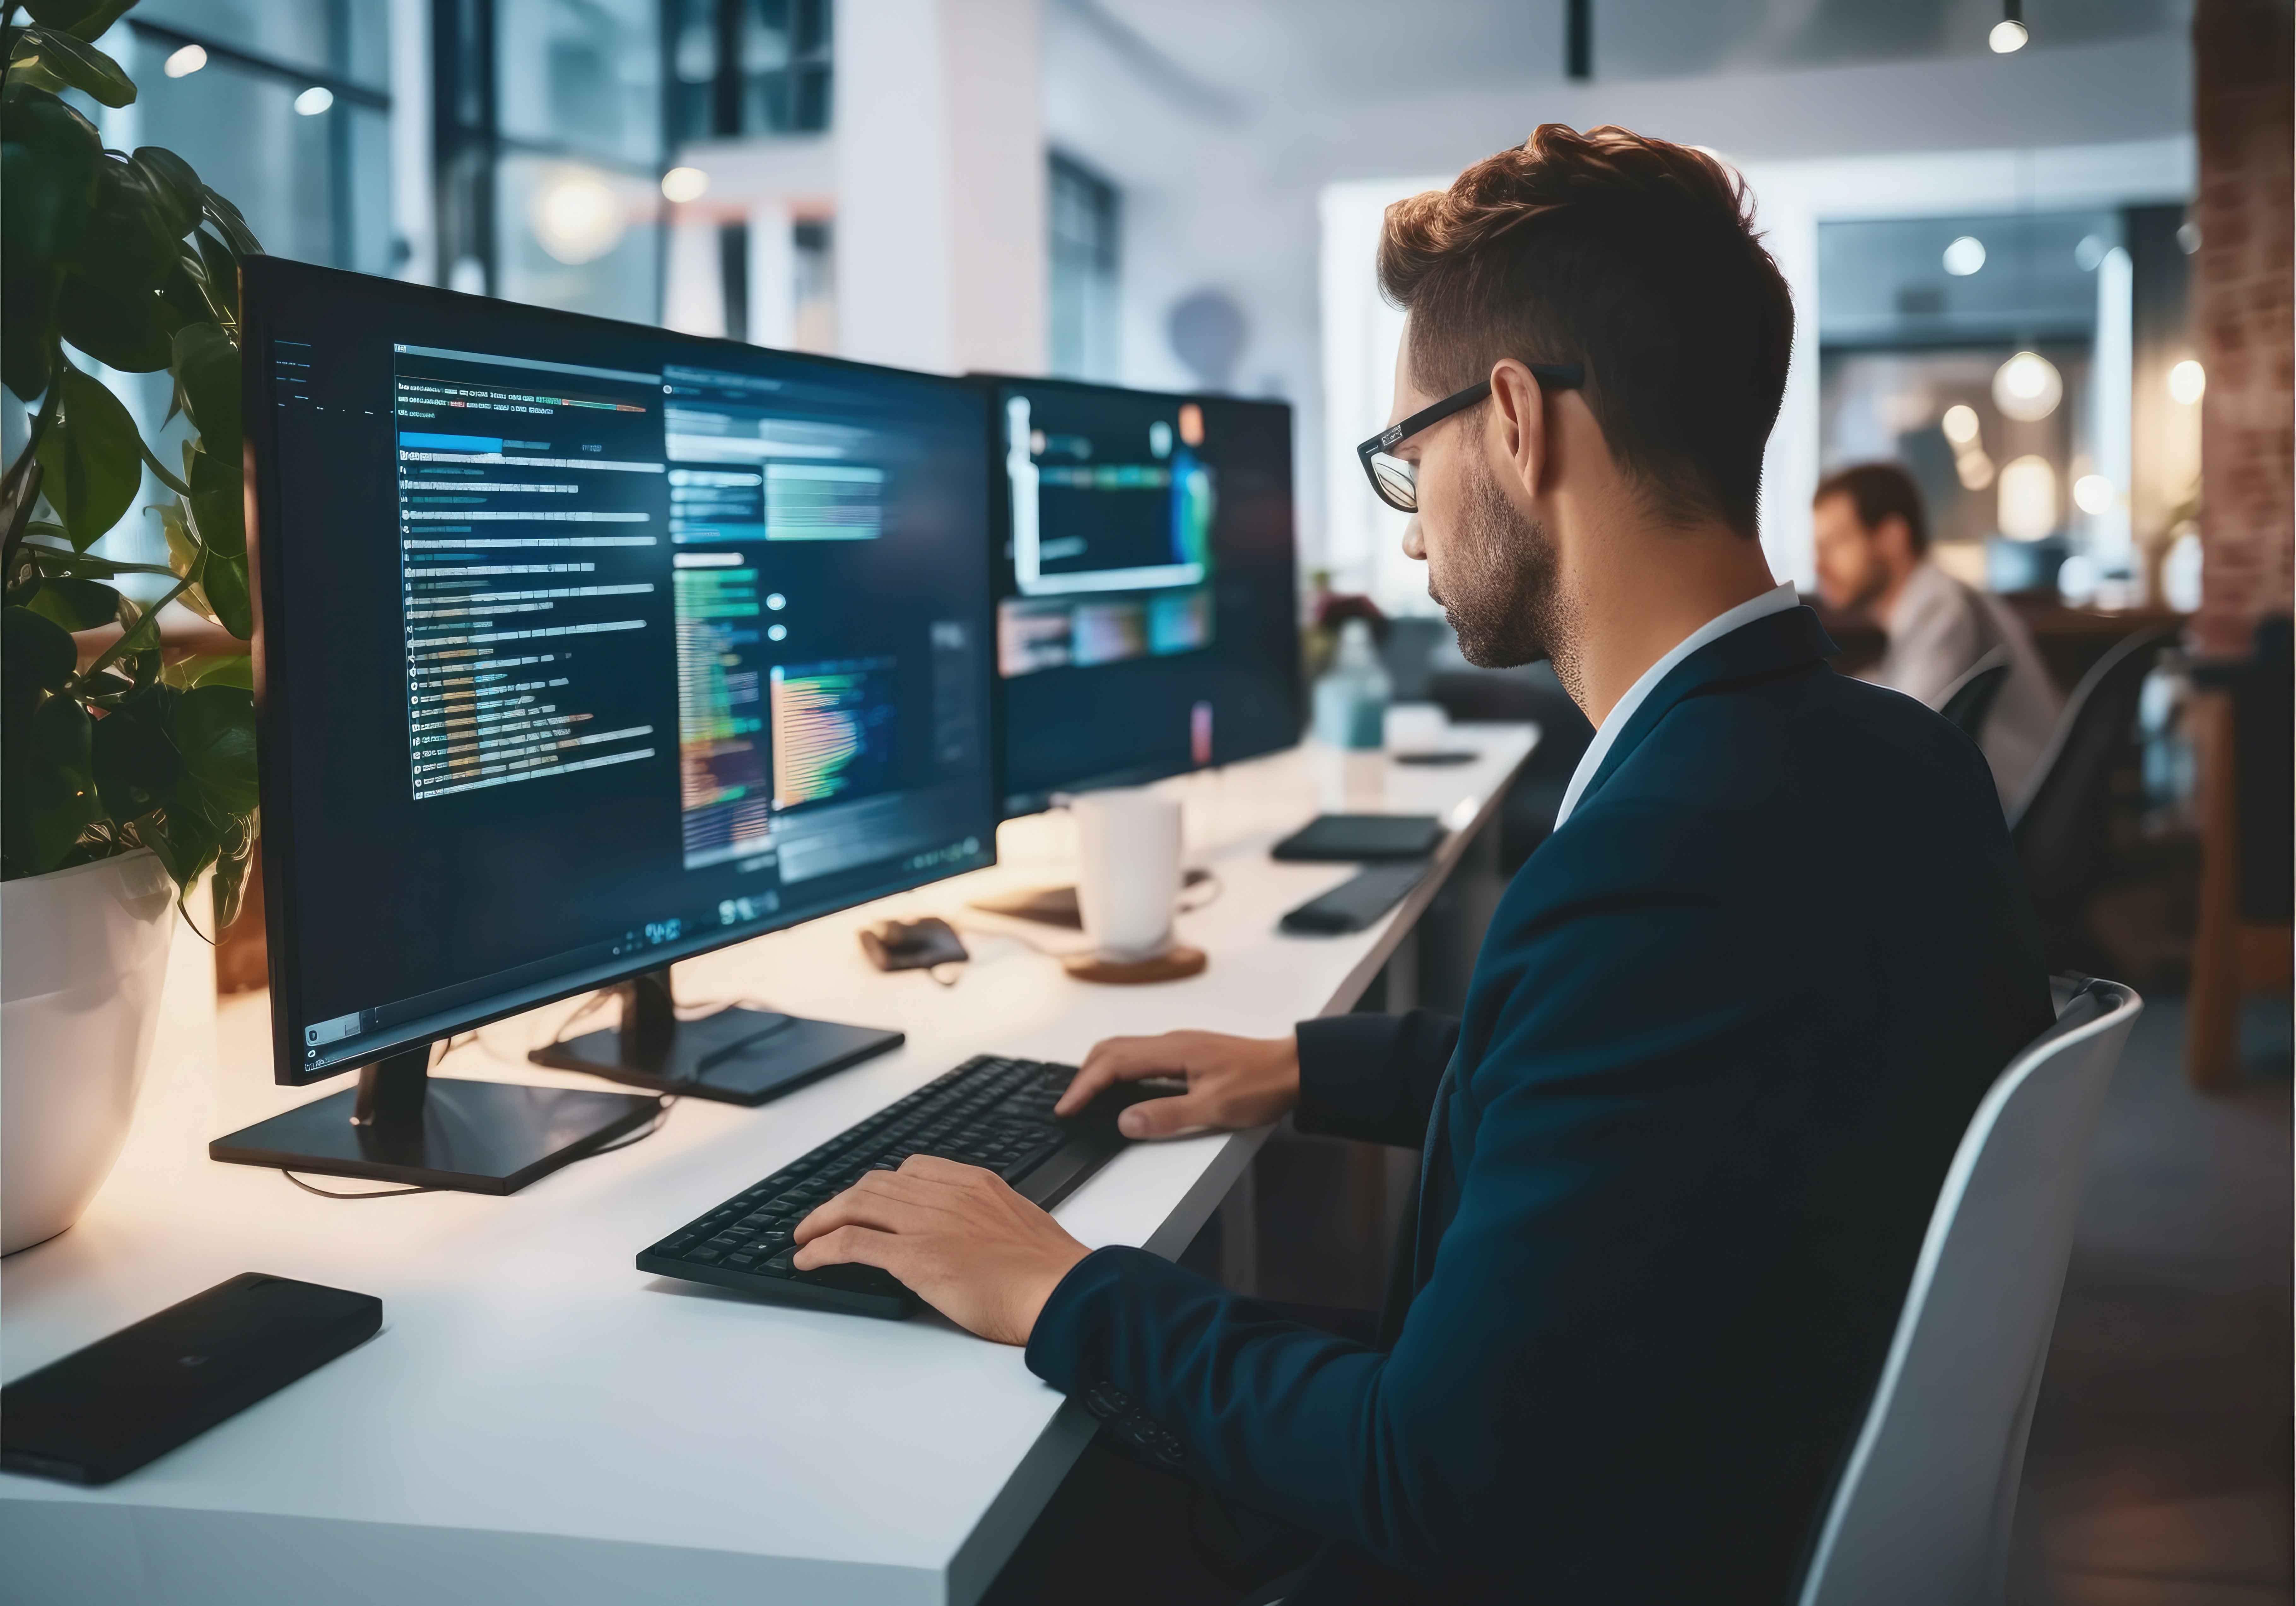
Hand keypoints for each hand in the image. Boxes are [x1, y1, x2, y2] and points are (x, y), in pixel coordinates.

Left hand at [791, 1156, 1089, 1345]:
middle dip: (842, 1201)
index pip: (913, 1170)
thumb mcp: (1020, 1223)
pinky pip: (852, 1242)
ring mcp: (928, 1223)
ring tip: (804, 1237)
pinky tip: (807, 1259)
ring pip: (857, 1206)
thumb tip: (974, 1235)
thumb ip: (989, 1219)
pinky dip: (822, 1248)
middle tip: (822, 1220)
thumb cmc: (1050, 1271)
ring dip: (822, 1221)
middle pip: (876, 1185)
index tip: (868, 1201)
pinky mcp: (914, 1257)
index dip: (882, 1186)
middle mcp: (947, 1194)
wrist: (1062, 1291)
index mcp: (975, 1183)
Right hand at [1058, 1029, 1299, 1138]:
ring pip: (1125, 1050)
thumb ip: (1168, 1115)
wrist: (1295, 1069)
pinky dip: (1120, 1070)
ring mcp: (1179, 1046)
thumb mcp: (1215, 1108)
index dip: (1085, 1086)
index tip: (1066, 1108)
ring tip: (1086, 1096)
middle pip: (1112, 1049)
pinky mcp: (1188, 1054)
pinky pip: (1142, 1056)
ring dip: (1100, 1070)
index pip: (1113, 1063)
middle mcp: (1171, 1042)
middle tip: (1069, 1103)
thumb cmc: (1261, 1085)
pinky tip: (1122, 1089)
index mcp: (1172, 1050)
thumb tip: (1125, 1122)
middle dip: (1084, 1074)